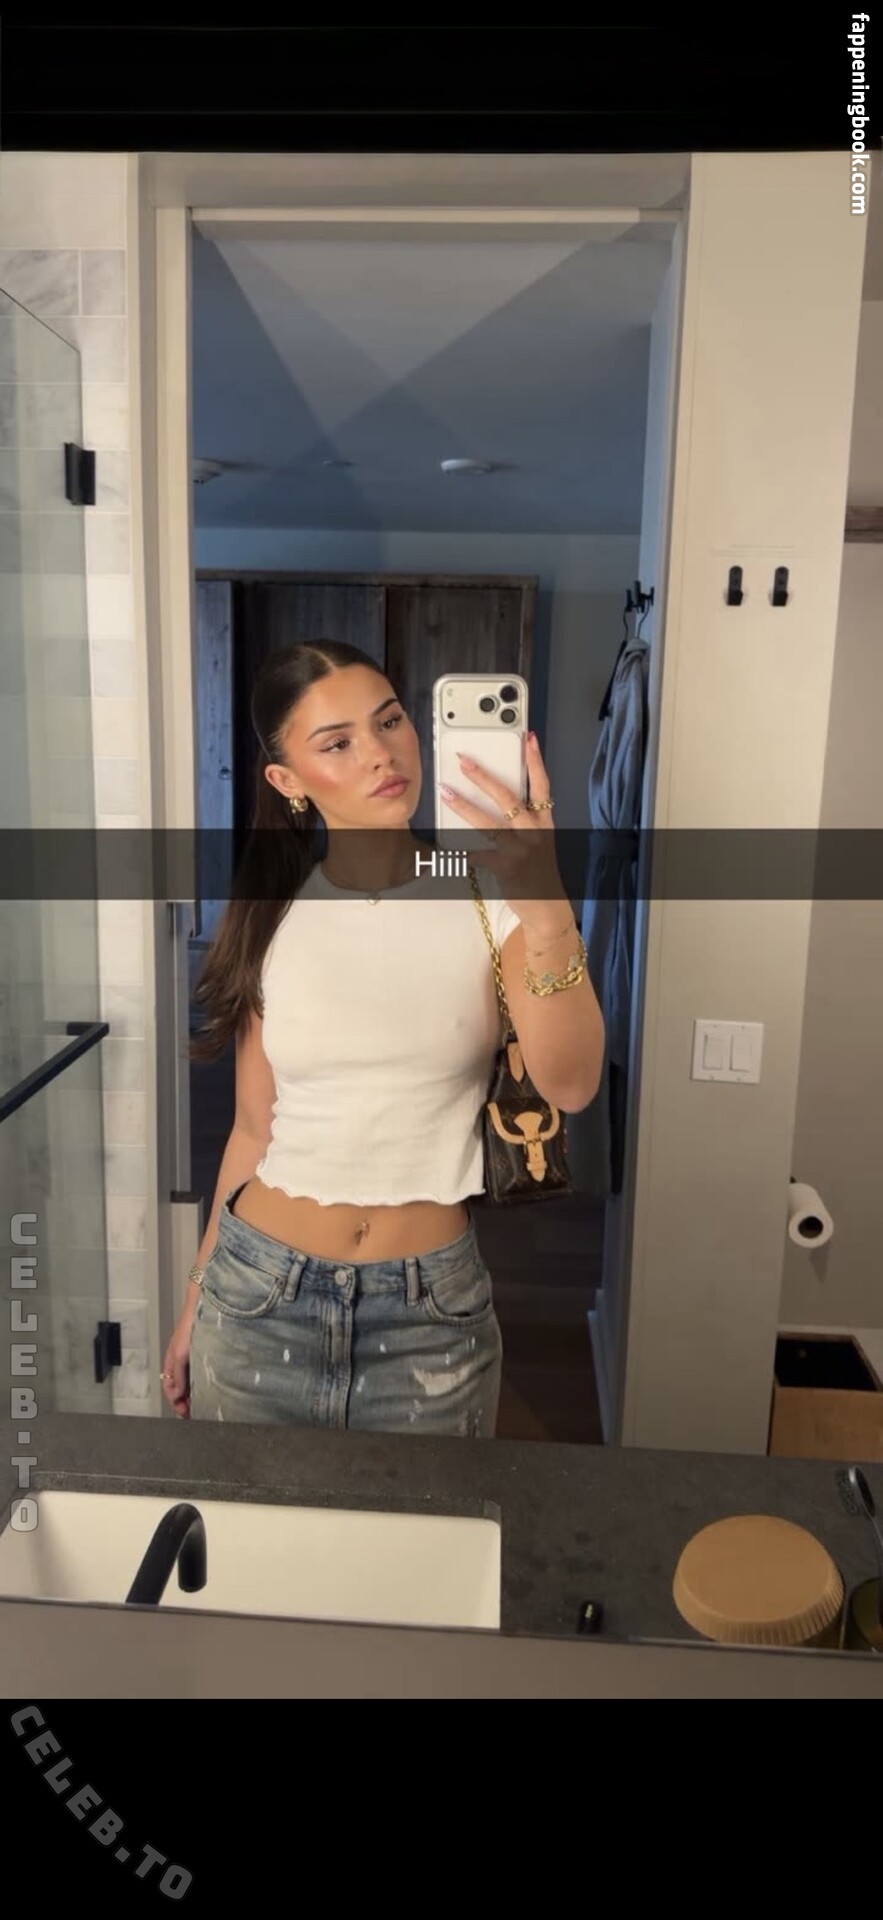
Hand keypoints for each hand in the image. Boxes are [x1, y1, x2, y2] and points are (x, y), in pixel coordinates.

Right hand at [160, 1306, 195, 1418]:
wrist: (204, 1307)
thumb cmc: (190, 1326)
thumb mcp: (180, 1354)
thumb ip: (178, 1375)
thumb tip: (177, 1395)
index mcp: (171, 1362)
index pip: (169, 1388)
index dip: (175, 1402)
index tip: (184, 1413)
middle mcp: (181, 1361)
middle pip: (180, 1387)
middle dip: (185, 1402)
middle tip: (194, 1413)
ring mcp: (193, 1358)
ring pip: (190, 1382)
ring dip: (194, 1394)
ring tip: (202, 1405)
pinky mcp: (204, 1354)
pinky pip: (200, 1374)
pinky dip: (202, 1384)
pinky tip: (210, 1388)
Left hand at [438, 731, 566, 926]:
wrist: (548, 908)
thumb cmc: (540, 873)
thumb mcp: (540, 843)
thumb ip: (525, 822)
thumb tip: (498, 799)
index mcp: (544, 823)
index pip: (542, 785)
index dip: (535, 761)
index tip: (527, 738)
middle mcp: (534, 833)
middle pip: (508, 798)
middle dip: (484, 777)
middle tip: (464, 762)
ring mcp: (521, 850)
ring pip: (488, 823)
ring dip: (464, 806)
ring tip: (446, 792)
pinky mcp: (508, 868)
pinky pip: (480, 855)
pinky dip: (466, 853)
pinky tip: (454, 852)